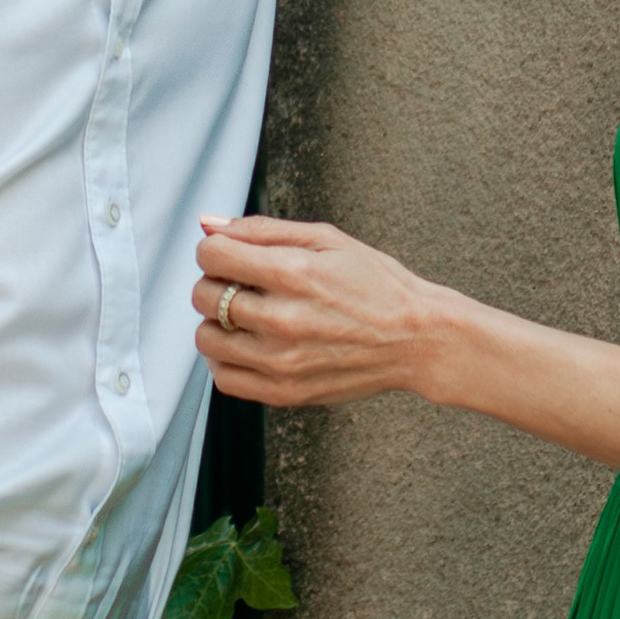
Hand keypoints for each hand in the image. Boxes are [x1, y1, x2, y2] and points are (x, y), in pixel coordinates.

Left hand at [194, 212, 444, 405]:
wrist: (416, 339)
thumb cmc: (376, 284)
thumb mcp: (327, 239)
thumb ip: (263, 230)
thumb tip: (208, 225)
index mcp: (292, 273)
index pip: (211, 256)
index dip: (215, 249)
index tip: (231, 254)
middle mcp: (281, 320)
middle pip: (203, 296)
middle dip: (216, 281)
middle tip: (244, 284)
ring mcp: (281, 361)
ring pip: (207, 338)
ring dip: (218, 322)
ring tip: (248, 316)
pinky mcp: (284, 392)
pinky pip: (224, 378)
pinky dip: (227, 359)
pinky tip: (250, 344)